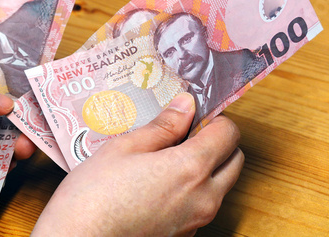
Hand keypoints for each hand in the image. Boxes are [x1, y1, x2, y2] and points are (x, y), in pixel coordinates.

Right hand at [32, 93, 243, 235]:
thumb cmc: (94, 194)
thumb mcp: (125, 147)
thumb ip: (163, 125)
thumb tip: (185, 105)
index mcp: (191, 168)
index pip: (229, 134)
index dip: (214, 119)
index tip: (195, 115)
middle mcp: (203, 198)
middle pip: (235, 160)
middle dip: (219, 142)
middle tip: (186, 134)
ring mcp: (196, 221)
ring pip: (222, 185)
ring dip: (208, 167)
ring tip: (169, 159)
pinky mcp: (185, 235)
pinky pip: (203, 206)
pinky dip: (194, 190)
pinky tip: (160, 185)